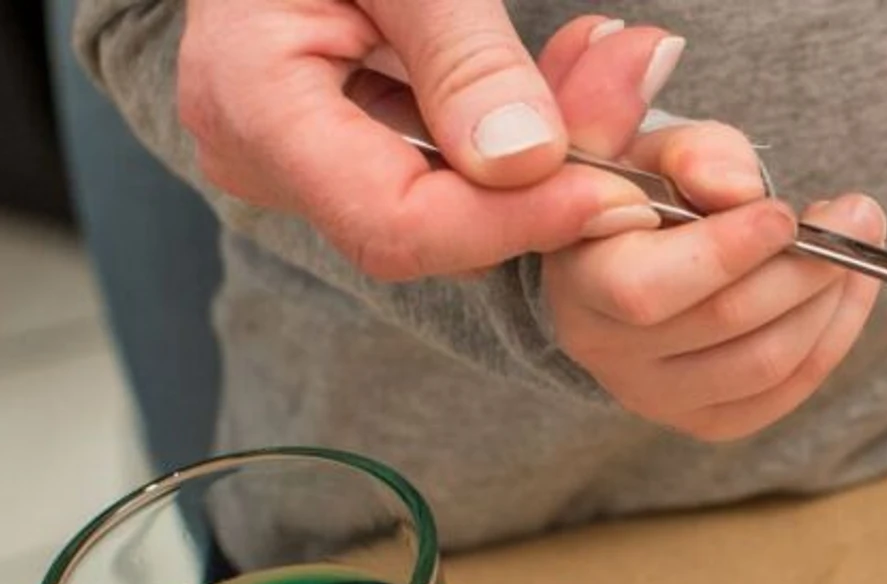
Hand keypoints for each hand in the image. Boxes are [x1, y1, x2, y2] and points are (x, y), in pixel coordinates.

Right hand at [178, 0, 680, 278]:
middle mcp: (266, 158)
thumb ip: (460, 53)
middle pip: (433, 227)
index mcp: (249, 104)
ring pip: (457, 201)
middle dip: (549, 182)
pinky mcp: (350, 145)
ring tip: (623, 70)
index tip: (616, 191)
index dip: (512, 223)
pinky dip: (524, 129)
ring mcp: (306, 160)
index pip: (393, 223)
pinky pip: (453, 165)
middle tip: (638, 101)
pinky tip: (583, 76)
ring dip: (554, 149)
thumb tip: (526, 162)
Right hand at [538, 18, 885, 441]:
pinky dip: (834, 336)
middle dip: (803, 267)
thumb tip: (741, 189)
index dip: (726, 252)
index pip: (648, 290)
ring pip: (766, 363)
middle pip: (726, 323)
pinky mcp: (708, 420)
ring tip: (859, 246)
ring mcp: (658, 398)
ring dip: (828, 302)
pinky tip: (850, 289)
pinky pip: (786, 391)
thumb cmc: (644, 192)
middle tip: (858, 216)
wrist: (628, 255)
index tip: (785, 213)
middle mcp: (608, 352)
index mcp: (578, 281)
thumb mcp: (654, 151)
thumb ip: (692, 153)